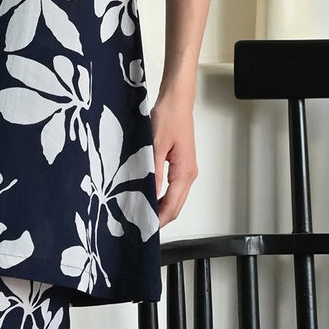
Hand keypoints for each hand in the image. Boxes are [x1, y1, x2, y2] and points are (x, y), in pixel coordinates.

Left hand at [150, 84, 197, 226]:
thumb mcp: (155, 145)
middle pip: (175, 206)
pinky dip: (161, 197)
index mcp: (185, 172)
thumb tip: (149, 195)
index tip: (143, 228)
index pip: (172, 206)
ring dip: (160, 209)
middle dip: (159, 219)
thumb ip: (153, 172)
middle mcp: (189, 174)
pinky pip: (172, 189)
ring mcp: (186, 171)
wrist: (177, 100)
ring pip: (174, 199)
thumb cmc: (169, 116)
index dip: (158, 220)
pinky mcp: (180, 166)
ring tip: (140, 214)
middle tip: (139, 227)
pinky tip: (148, 198)